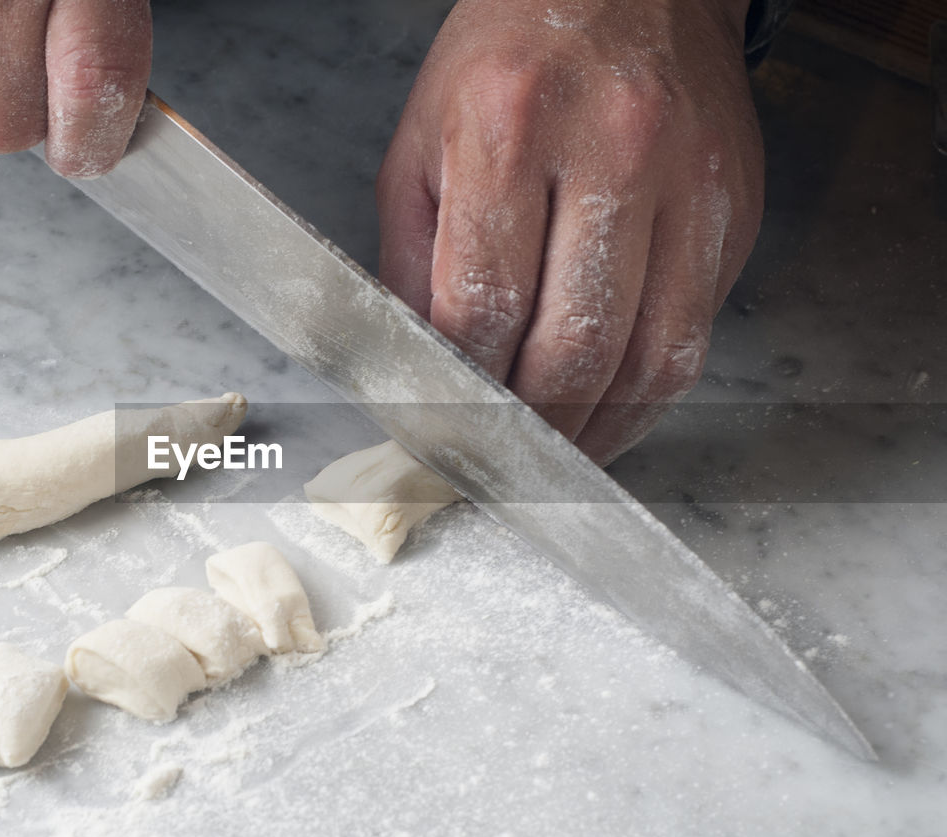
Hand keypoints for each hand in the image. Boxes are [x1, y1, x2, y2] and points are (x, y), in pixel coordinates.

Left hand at [377, 0, 762, 462]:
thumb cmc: (505, 63)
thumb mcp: (419, 147)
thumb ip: (411, 265)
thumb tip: (421, 370)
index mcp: (508, 130)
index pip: (481, 309)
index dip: (456, 393)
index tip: (440, 430)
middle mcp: (611, 152)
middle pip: (572, 349)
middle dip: (527, 431)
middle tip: (498, 463)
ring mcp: (689, 181)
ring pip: (649, 360)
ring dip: (596, 434)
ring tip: (554, 457)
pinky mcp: (736, 209)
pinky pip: (696, 337)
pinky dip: (649, 397)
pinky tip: (611, 413)